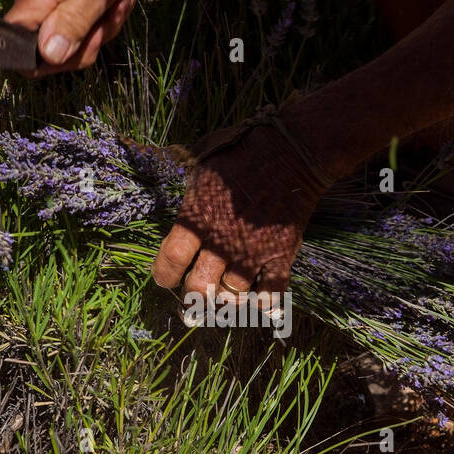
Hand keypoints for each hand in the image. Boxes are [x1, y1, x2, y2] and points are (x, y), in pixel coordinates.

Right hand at [5, 0, 146, 74]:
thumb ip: (73, 24)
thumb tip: (49, 55)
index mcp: (35, 3)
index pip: (26, 57)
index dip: (59, 62)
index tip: (89, 42)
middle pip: (52, 46)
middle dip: (90, 39)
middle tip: (114, 14)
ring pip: (67, 27)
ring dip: (100, 21)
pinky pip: (70, 8)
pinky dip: (96, 6)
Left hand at [151, 118, 330, 297]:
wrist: (290, 151)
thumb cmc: (241, 152)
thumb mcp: (200, 162)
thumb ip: (186, 185)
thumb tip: (163, 171)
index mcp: (197, 217)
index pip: (171, 259)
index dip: (164, 275)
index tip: (166, 279)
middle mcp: (221, 241)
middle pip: (199, 288)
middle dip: (194, 296)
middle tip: (196, 293)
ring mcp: (252, 252)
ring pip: (232, 295)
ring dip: (226, 299)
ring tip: (225, 293)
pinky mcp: (280, 255)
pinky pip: (271, 294)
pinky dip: (264, 302)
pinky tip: (258, 300)